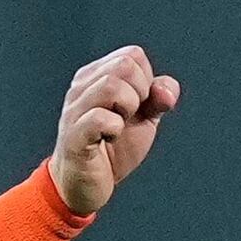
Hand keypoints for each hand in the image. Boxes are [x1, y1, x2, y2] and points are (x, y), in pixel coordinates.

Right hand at [48, 45, 179, 214]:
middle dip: (140, 91)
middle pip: (124, 65)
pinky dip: (115, 129)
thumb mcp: (144, 119)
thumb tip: (167, 89)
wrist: (86, 185)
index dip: (146, 80)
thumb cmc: (113, 148)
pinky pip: (100, 118)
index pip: (132, 55)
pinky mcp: (74, 135)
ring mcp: (74, 110)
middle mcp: (82, 87)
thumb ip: (158, 99)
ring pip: (111, 86)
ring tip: (120, 125)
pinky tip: (109, 139)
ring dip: (128, 108)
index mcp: (96, 76)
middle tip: (130, 115)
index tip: (138, 105)